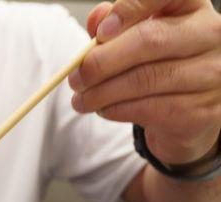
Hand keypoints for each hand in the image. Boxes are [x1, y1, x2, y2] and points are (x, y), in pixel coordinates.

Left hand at [69, 0, 220, 165]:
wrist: (187, 110)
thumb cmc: (156, 64)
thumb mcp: (135, 38)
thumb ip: (114, 25)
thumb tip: (97, 19)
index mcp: (191, 7)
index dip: (131, 8)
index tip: (100, 33)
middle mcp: (209, 35)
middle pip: (150, 40)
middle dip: (102, 62)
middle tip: (75, 78)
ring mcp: (211, 73)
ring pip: (146, 80)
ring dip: (103, 93)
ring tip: (81, 100)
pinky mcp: (202, 110)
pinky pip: (151, 109)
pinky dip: (118, 110)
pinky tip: (104, 110)